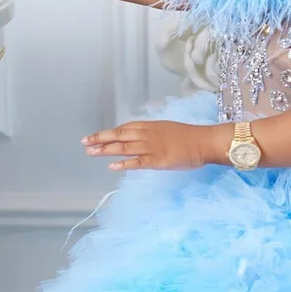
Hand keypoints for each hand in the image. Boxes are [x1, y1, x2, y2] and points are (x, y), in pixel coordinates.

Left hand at [82, 121, 229, 170]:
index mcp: (150, 126)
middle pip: (119, 135)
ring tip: (91, 152)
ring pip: (124, 147)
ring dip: (106, 149)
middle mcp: (147, 134)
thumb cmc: (190, 137)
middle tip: (85, 142)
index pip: (124, 128)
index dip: (109, 132)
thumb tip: (141, 138)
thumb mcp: (168, 129)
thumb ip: (153, 133)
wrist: (204, 141)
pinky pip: (137, 162)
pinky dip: (124, 163)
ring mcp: (152, 147)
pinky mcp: (157, 160)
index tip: (96, 136)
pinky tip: (111, 165)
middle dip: (101, 139)